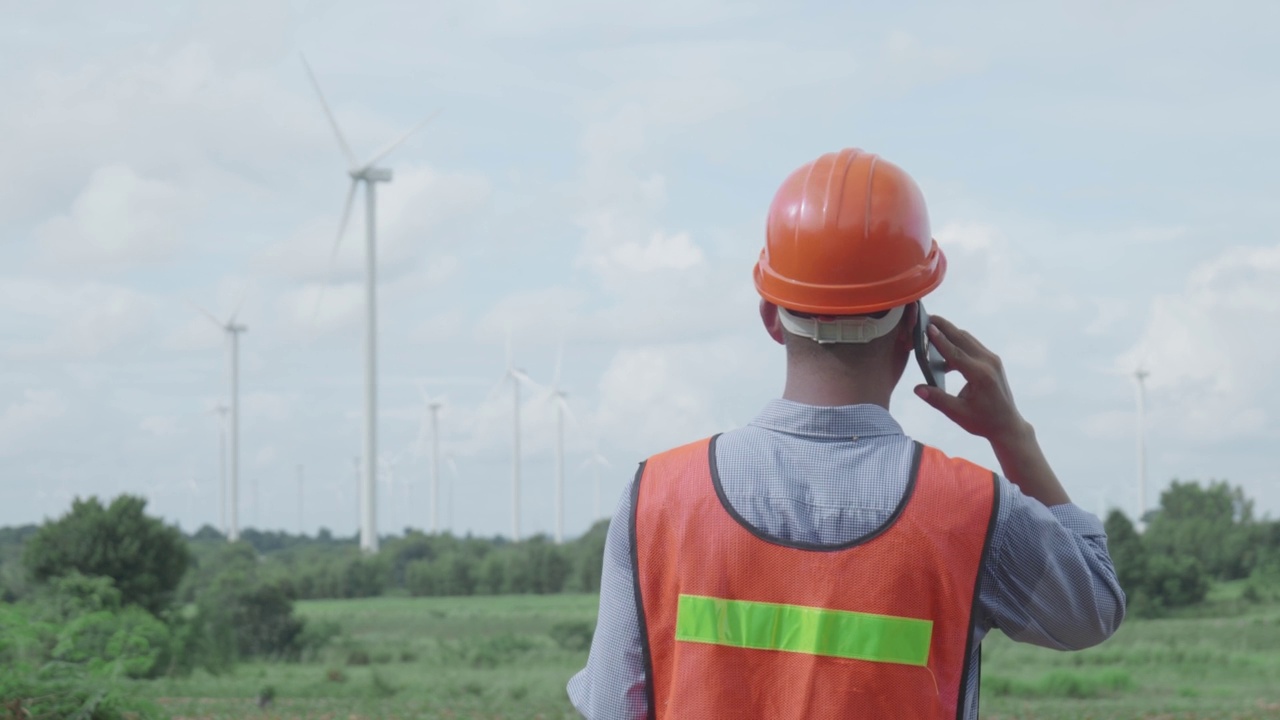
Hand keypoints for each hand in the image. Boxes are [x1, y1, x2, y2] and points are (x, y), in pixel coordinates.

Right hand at [912, 315, 1027, 444]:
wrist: (1006, 424)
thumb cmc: (982, 421)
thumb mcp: (958, 413)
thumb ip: (937, 399)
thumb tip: (917, 389)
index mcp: (980, 375)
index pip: (956, 353)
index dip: (940, 340)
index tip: (928, 327)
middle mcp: (988, 362)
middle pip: (963, 338)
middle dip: (944, 327)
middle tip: (926, 318)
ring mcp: (992, 360)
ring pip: (968, 339)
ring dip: (950, 332)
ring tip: (932, 328)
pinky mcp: (992, 361)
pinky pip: (972, 346)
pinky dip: (957, 343)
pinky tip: (943, 350)